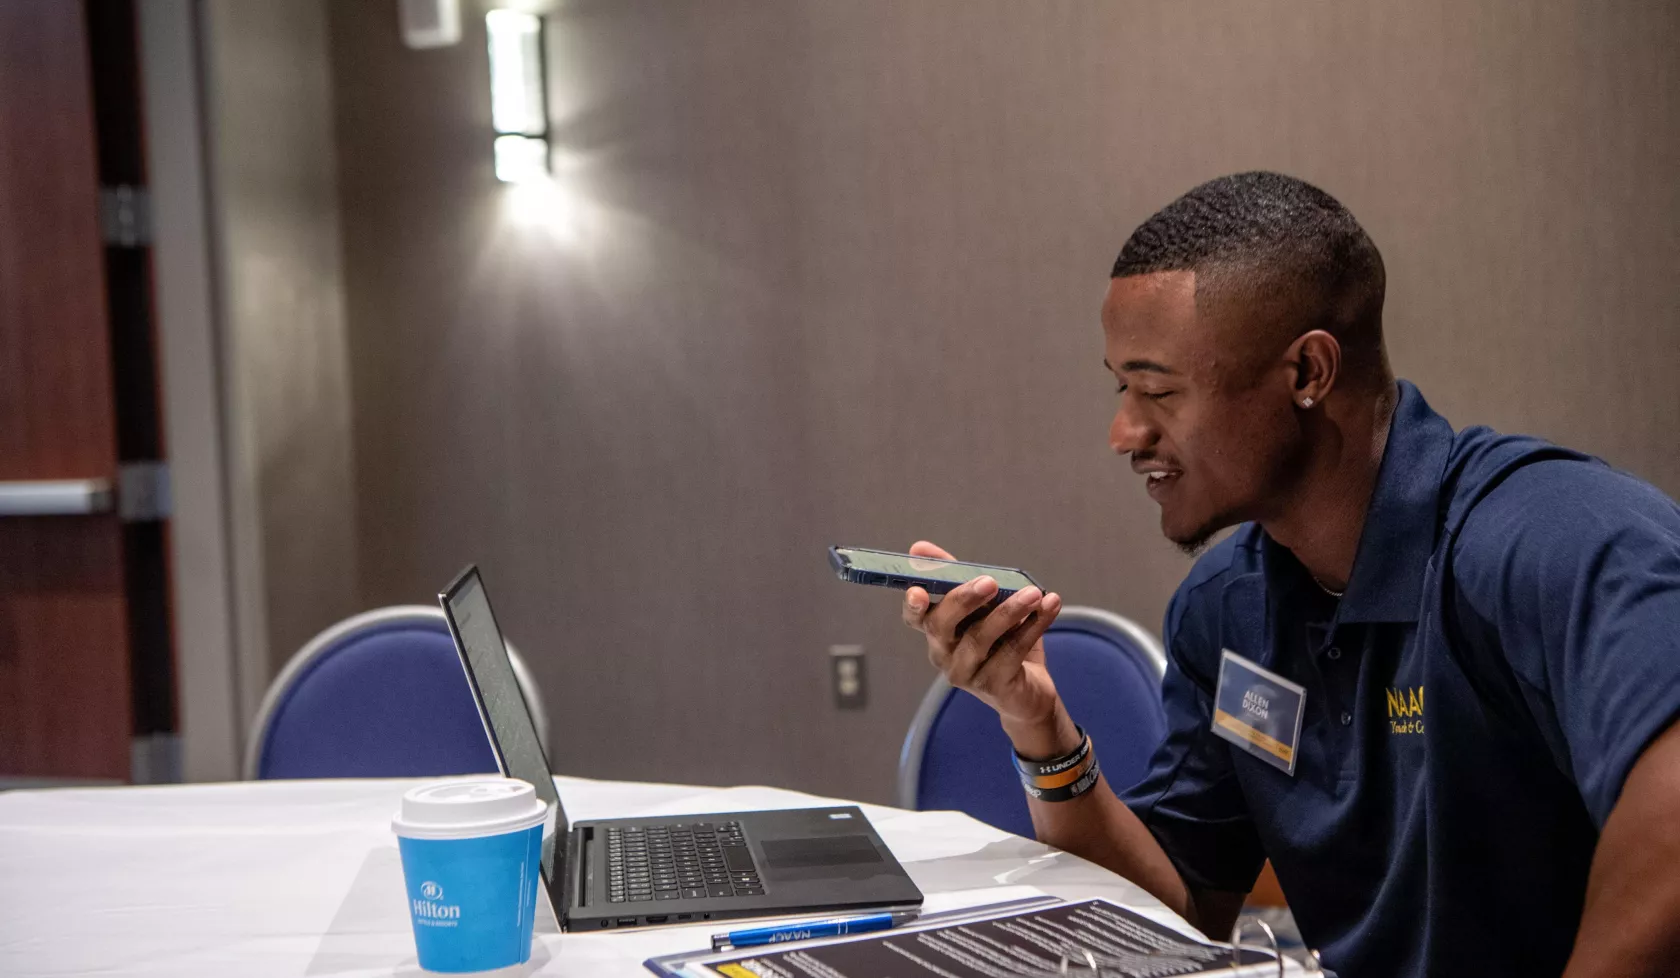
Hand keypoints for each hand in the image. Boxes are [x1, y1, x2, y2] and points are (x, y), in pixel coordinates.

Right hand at [899, 541, 1068, 747]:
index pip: (914, 618)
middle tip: (990, 581)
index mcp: (937, 632)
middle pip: (942, 627)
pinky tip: (1050, 606)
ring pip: (981, 639)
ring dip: (1009, 612)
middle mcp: (943, 654)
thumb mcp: (981, 605)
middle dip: (963, 600)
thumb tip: (919, 547)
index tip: (918, 590)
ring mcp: (967, 673)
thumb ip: (956, 575)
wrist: (1028, 692)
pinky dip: (1034, 626)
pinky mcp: (994, 687)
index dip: (912, 605)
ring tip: (1033, 593)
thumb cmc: (999, 641)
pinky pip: (1012, 653)